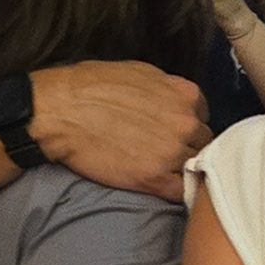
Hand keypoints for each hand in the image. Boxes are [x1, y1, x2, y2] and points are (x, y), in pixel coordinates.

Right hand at [28, 62, 211, 201]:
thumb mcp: (142, 72)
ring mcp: (172, 152)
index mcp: (186, 95)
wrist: (61, 110)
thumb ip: (169, 89)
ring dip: (182, 169)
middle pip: (203, 142)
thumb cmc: (92, 86)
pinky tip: (164, 186)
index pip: (203, 116)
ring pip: (194, 167)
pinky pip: (181, 192)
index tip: (174, 131)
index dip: (188, 125)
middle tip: (164, 151)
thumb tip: (179, 103)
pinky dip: (177, 192)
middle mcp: (186, 122)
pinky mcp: (154, 178)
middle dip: (187, 146)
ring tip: (161, 168)